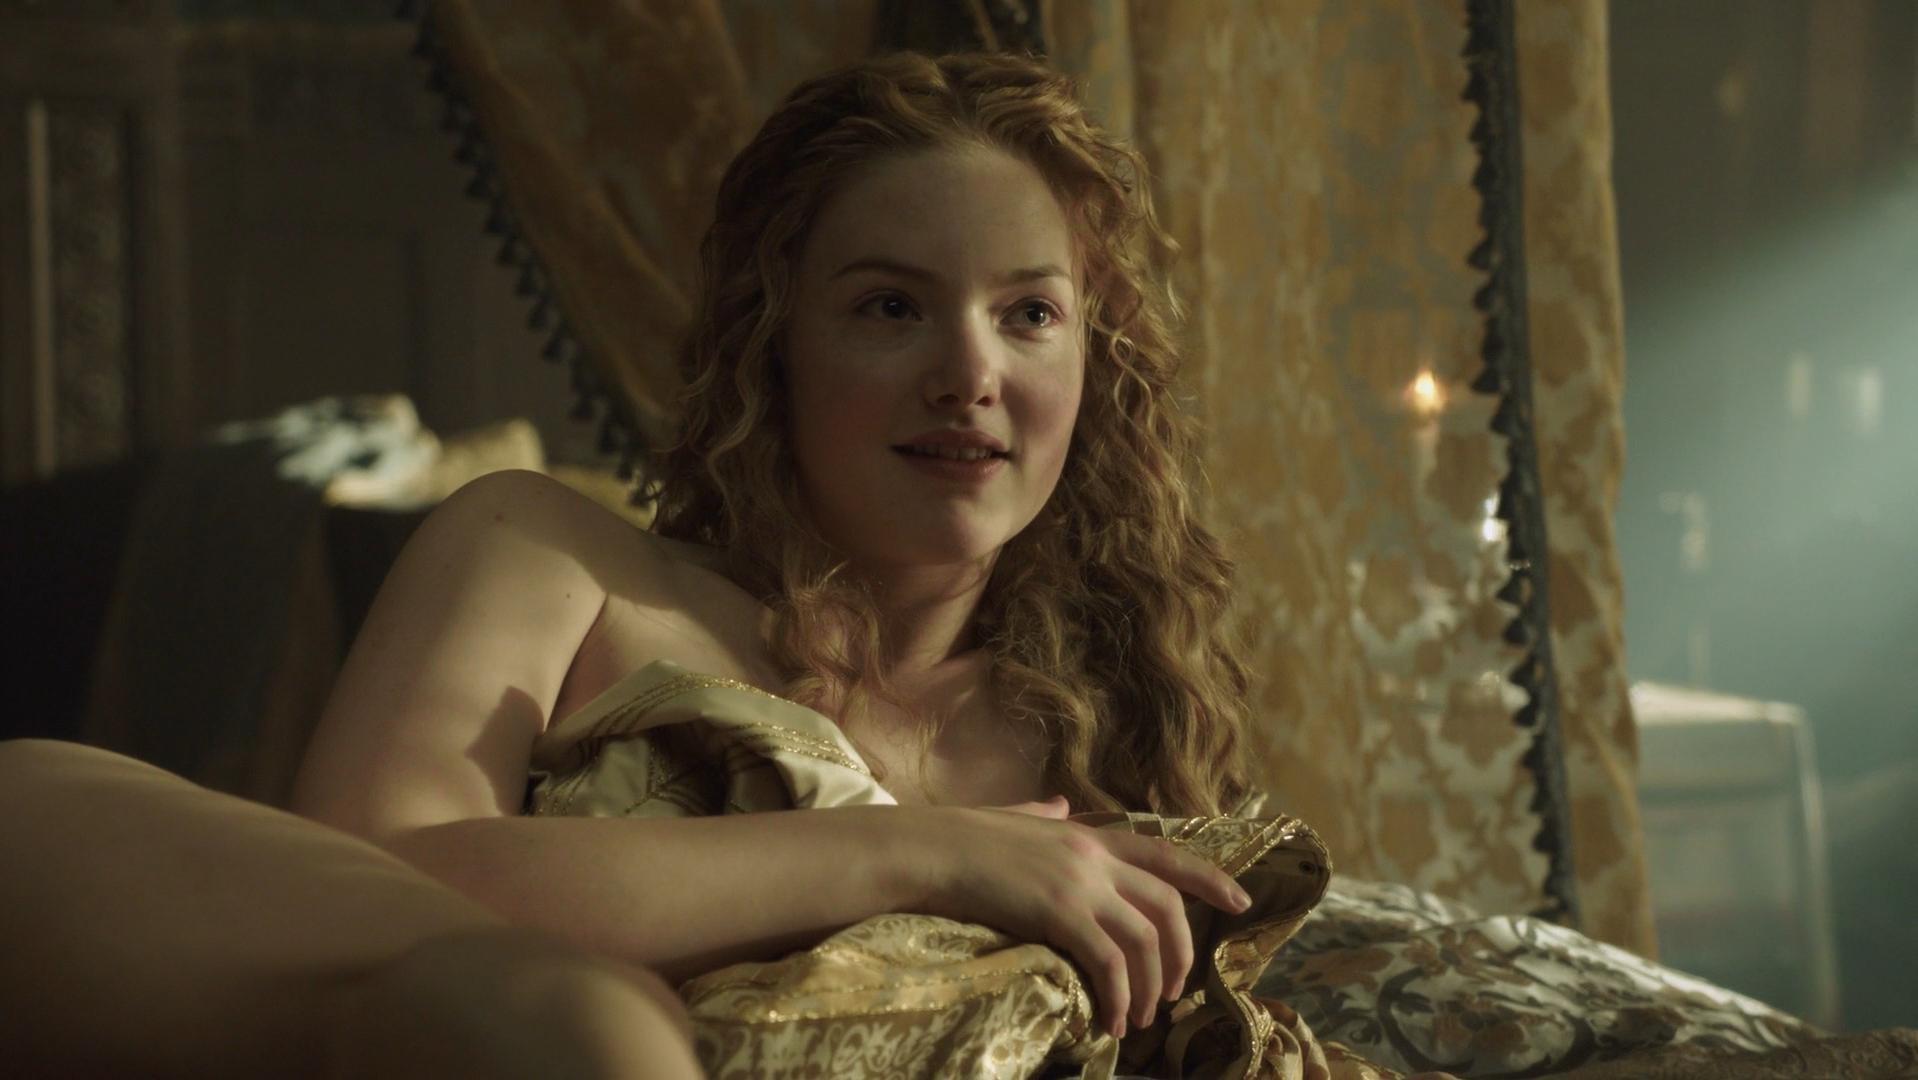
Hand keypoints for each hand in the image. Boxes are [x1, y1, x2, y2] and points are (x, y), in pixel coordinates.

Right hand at [896, 796, 1252, 1040]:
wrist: (928, 849)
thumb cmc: (960, 836)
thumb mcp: (1013, 817)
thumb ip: (1044, 814)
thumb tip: (1060, 804)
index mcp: (1088, 834)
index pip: (1165, 855)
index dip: (1209, 879)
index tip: (1241, 902)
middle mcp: (1093, 855)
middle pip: (1166, 906)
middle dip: (1181, 953)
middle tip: (1176, 991)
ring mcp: (1078, 883)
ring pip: (1144, 941)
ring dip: (1150, 987)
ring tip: (1138, 1019)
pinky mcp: (1058, 912)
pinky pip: (1109, 962)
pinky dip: (1119, 997)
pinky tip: (1111, 1022)